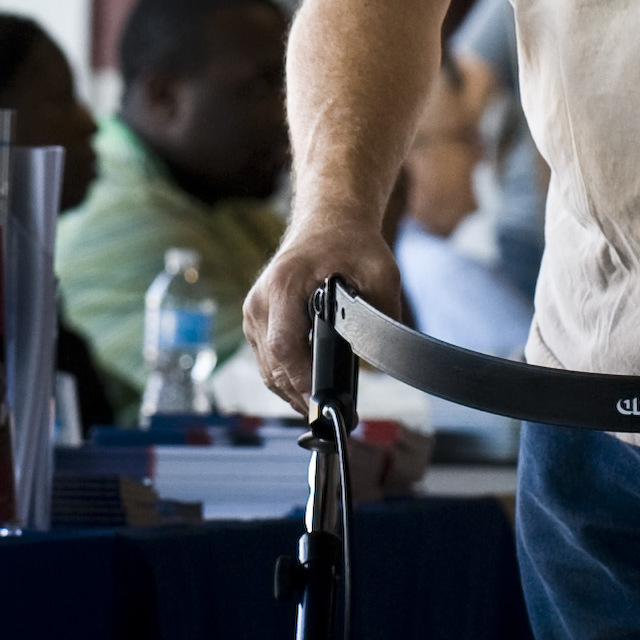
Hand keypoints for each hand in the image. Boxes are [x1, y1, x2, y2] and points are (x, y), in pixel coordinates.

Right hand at [244, 211, 404, 414]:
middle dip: (301, 396)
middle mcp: (260, 300)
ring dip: (292, 391)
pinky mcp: (256, 319)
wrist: (326, 222)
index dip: (302, 381)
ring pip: (267, 368)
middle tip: (331, 417)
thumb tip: (386, 354)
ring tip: (322, 409)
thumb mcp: (381, 272)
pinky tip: (308, 389)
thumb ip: (383, 312)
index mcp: (284, 285)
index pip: (285, 346)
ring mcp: (254, 311)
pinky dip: (285, 377)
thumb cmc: (350, 244)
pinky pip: (266, 359)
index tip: (322, 403)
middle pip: (272, 365)